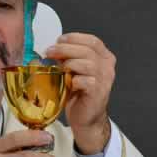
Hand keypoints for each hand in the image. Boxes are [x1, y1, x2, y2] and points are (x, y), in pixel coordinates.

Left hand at [46, 33, 114, 153]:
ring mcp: (105, 79)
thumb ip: (69, 58)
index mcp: (104, 58)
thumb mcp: (75, 71)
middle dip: (65, 48)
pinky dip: (72, 80)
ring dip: (68, 63)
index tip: (58, 40)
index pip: (92, 40)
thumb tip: (53, 49)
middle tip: (49, 51)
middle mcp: (107, 66)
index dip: (74, 38)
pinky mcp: (98, 92)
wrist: (86, 118)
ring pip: (86, 63)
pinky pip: (84, 80)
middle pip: (87, 50)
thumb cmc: (79, 94)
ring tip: (57, 68)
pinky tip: (66, 83)